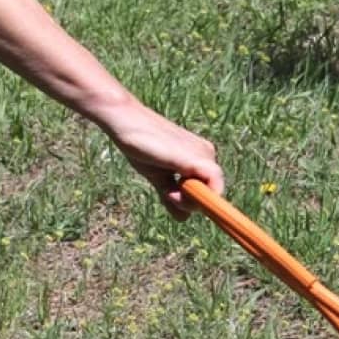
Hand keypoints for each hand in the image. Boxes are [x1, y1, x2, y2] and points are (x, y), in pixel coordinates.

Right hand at [103, 100, 224, 220]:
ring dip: (190, 202)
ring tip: (169, 190)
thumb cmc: (140, 146)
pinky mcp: (195, 158)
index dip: (197, 203)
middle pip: (212, 195)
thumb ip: (171, 196)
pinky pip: (214, 187)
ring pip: (213, 194)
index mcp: (200, 158)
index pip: (210, 190)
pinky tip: (174, 192)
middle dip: (191, 204)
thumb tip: (183, 218)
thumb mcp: (158, 177)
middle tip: (169, 194)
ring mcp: (203, 154)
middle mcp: (206, 154)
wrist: (125, 120)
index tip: (175, 201)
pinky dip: (197, 198)